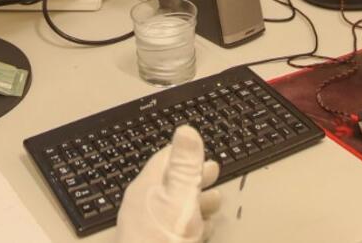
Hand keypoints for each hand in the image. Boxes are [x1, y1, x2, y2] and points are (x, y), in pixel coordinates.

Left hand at [116, 125, 221, 242]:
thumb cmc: (164, 240)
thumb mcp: (179, 198)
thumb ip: (184, 166)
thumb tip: (185, 129)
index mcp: (146, 188)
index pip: (164, 160)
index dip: (185, 154)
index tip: (204, 151)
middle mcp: (143, 206)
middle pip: (170, 184)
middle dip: (195, 177)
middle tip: (217, 172)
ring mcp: (147, 230)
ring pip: (174, 208)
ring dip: (197, 201)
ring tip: (218, 201)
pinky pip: (173, 230)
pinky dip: (192, 224)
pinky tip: (205, 231)